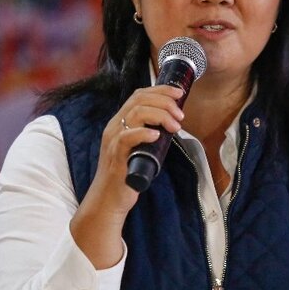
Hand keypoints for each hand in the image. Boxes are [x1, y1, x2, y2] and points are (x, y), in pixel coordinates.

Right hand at [70, 85, 183, 267]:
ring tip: (174, 126)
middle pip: (139, 99)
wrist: (108, 200)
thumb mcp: (140, 147)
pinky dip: (143, 133)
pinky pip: (126, 138)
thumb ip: (151, 133)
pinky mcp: (115, 157)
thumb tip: (174, 123)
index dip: (161, 90)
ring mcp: (113, 140)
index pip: (139, 94)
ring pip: (135, 113)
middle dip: (164, 101)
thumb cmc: (127, 174)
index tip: (179, 93)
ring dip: (160, 115)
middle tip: (180, 115)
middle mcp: (115, 126)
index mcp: (121, 122)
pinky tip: (157, 135)